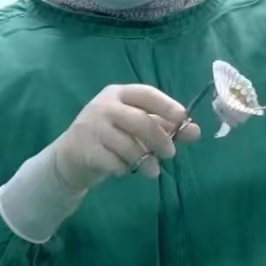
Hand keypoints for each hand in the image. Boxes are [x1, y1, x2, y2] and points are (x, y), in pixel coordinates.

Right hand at [0, 84, 200, 242]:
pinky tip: (123, 170)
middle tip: (171, 154)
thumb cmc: (110, 139)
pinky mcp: (83, 148)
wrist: (69, 159)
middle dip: (160, 139)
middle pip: (140, 120)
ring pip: (128, 144)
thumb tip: (195, 131)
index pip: (146, 94)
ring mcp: (91, 126)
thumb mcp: (136, 129)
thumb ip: (165, 127)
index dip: (167, 105)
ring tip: (153, 171)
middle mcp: (103, 106)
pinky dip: (124, 169)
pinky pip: (114, 161)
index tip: (183, 119)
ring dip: (145, 161)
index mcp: (118, 94)